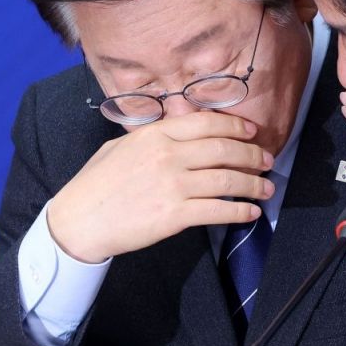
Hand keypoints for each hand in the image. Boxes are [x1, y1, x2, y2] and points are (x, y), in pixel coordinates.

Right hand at [49, 112, 274, 262]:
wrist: (78, 221)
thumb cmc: (96, 184)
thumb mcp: (121, 147)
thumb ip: (154, 138)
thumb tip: (182, 135)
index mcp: (155, 135)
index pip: (207, 123)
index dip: (236, 126)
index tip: (252, 132)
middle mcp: (168, 156)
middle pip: (224, 149)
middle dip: (252, 155)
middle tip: (267, 160)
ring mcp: (172, 185)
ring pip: (227, 180)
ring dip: (253, 184)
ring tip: (267, 188)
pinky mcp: (174, 215)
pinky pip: (218, 210)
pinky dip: (239, 211)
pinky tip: (250, 212)